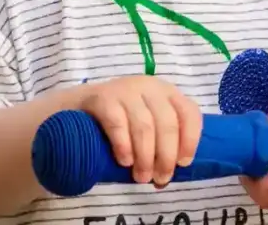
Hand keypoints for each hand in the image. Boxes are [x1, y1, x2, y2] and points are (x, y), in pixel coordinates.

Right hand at [78, 76, 202, 187]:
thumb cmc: (120, 120)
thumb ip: (158, 143)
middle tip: (160, 178)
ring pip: (144, 126)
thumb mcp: (145, 124)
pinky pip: (118, 124)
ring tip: (141, 177)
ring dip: (146, 157)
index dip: (190, 139)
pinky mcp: (103, 98)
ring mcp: (126, 90)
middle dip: (166, 156)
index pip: (189, 113)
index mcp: (167, 93)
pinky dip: (124, 146)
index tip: (183, 163)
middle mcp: (150, 87)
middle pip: (168, 123)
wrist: (77, 106)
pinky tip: (124, 162)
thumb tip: (164, 179)